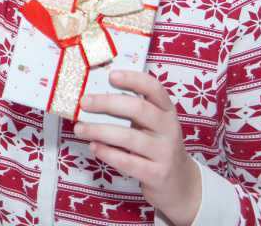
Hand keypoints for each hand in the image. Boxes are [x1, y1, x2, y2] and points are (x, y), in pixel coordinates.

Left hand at [74, 70, 201, 225]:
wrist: (180, 184)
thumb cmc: (157, 147)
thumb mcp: (152, 126)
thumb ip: (132, 112)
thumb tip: (94, 97)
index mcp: (167, 112)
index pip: (154, 89)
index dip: (133, 79)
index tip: (111, 75)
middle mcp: (169, 129)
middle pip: (139, 109)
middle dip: (107, 103)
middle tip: (84, 102)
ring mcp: (165, 152)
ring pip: (129, 137)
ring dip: (99, 131)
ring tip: (80, 129)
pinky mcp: (157, 174)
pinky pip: (128, 161)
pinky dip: (107, 153)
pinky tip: (94, 147)